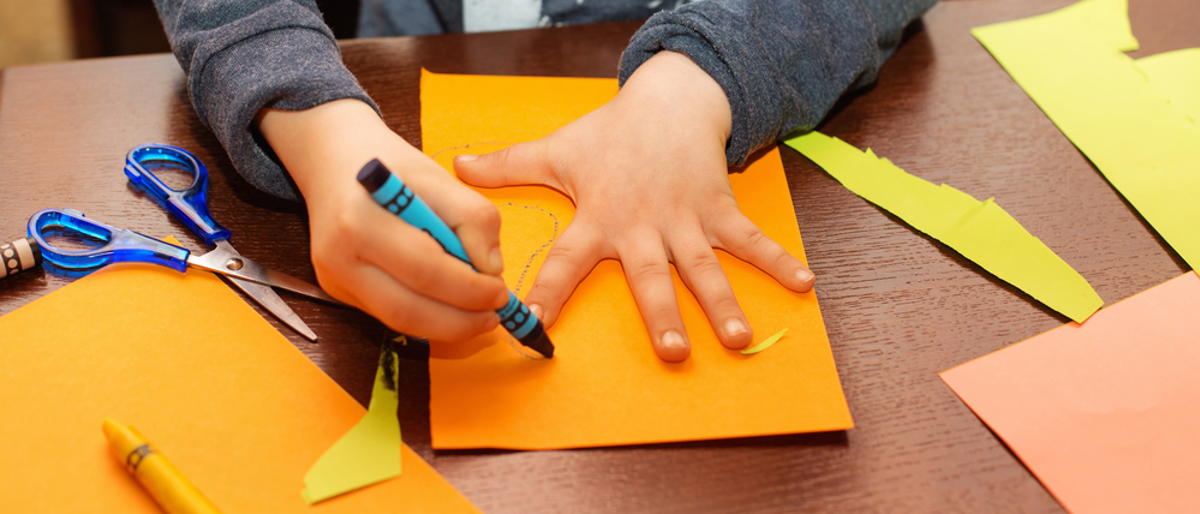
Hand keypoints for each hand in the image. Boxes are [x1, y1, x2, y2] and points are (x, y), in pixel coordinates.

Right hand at [257, 99, 510, 340]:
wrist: (332, 156)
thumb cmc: (388, 163)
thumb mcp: (437, 176)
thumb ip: (472, 216)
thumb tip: (491, 267)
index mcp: (360, 221)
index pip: (424, 269)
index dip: (470, 290)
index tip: (502, 291)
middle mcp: (338, 256)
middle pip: (407, 309)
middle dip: (460, 320)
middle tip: (495, 313)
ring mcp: (334, 278)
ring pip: (397, 321)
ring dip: (446, 326)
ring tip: (479, 316)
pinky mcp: (338, 290)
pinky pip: (388, 315)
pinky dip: (426, 316)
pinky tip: (451, 307)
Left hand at [454, 51, 814, 361]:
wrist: (668, 98)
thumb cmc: (609, 133)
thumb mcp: (557, 149)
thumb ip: (508, 164)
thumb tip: (457, 164)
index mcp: (598, 217)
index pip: (565, 261)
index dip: (548, 294)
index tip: (535, 329)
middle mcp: (642, 225)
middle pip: (651, 277)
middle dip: (662, 316)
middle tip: (673, 354)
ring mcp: (685, 218)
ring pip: (704, 267)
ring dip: (724, 302)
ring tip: (740, 339)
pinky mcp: (719, 208)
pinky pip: (751, 239)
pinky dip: (779, 260)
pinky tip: (806, 285)